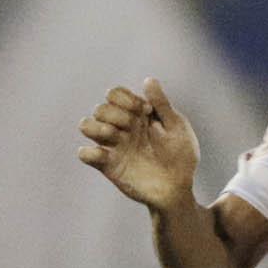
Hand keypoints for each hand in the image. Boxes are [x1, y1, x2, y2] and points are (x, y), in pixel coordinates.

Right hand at [76, 79, 200, 211]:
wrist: (179, 188)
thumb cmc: (181, 156)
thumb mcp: (177, 127)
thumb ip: (162, 104)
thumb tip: (148, 80)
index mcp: (136, 115)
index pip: (115, 94)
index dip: (126, 98)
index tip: (147, 110)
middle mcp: (122, 128)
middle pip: (101, 108)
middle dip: (115, 113)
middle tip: (133, 126)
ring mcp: (114, 146)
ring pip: (86, 125)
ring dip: (96, 126)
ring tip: (114, 135)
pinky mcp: (109, 166)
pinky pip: (85, 154)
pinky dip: (89, 152)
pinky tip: (106, 154)